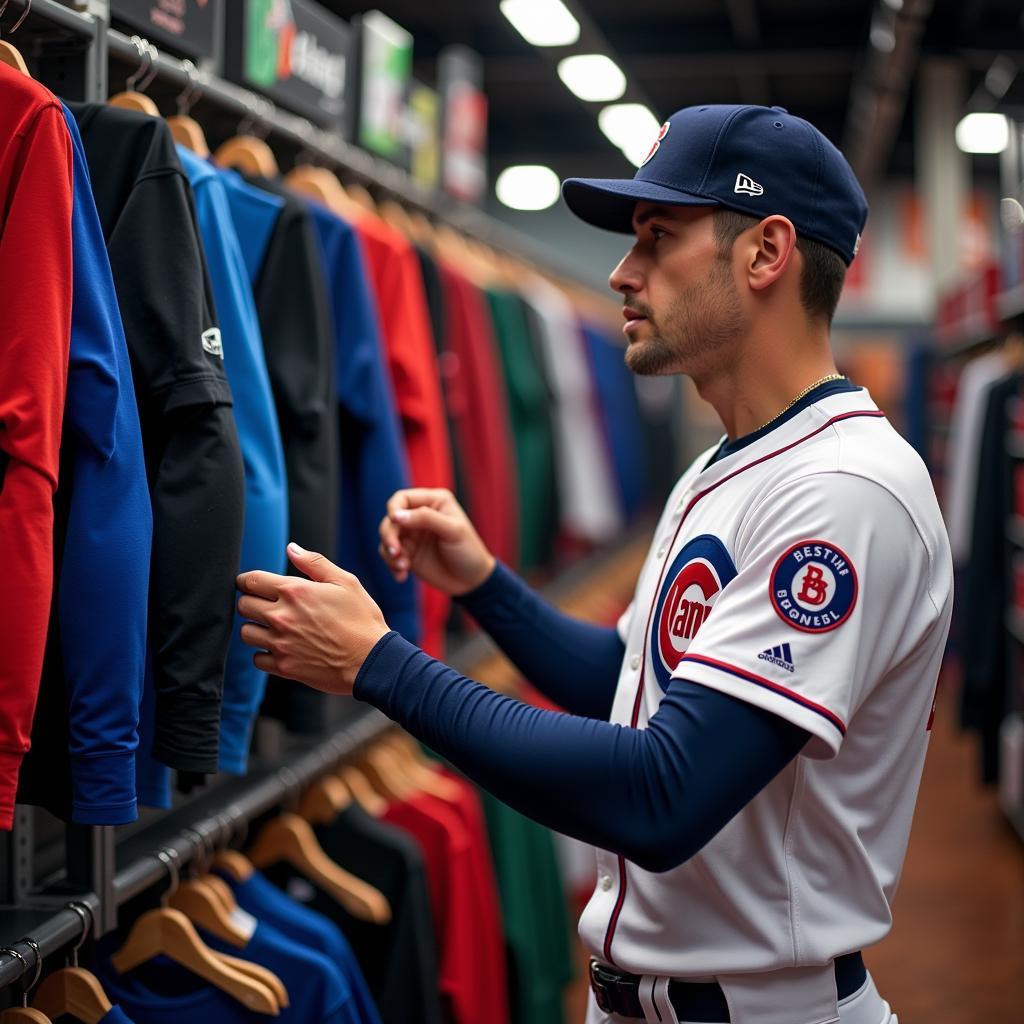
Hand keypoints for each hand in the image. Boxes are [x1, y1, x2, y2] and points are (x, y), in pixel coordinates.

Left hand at [237, 543, 389, 694]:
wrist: (372, 661)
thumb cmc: (362, 620)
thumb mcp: (345, 582)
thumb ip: (314, 562)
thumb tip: (291, 549)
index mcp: (295, 591)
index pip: (251, 580)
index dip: (247, 580)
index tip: (251, 584)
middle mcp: (282, 616)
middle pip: (243, 605)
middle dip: (250, 601)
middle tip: (264, 605)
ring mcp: (281, 643)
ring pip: (246, 632)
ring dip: (255, 628)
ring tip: (271, 627)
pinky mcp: (284, 666)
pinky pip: (257, 658)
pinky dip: (264, 653)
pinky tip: (280, 647)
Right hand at [379, 488, 494, 595]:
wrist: (472, 582)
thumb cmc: (468, 551)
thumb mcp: (452, 531)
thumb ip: (426, 518)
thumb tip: (396, 516)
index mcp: (433, 502)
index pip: (403, 498)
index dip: (394, 509)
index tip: (394, 522)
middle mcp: (419, 515)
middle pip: (390, 519)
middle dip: (389, 535)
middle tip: (396, 552)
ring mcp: (412, 535)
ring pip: (386, 537)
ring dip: (389, 552)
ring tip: (403, 567)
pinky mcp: (407, 553)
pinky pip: (388, 555)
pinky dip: (391, 565)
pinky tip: (402, 576)